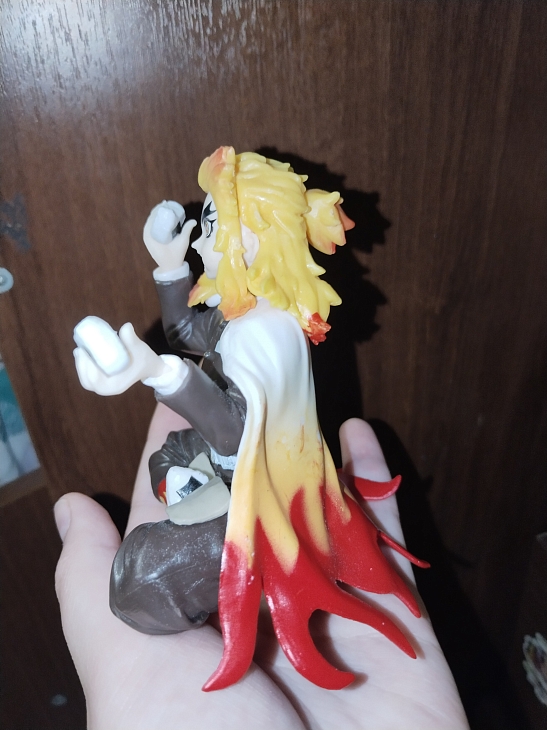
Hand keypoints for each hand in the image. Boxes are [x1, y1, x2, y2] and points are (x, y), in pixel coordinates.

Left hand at [54, 407, 468, 729]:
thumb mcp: (128, 676)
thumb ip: (95, 591)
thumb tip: (68, 511)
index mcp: (198, 608)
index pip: (183, 511)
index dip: (177, 451)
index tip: (178, 393)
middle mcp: (260, 598)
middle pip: (253, 498)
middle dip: (248, 436)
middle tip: (244, 372)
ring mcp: (327, 600)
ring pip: (317, 504)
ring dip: (307, 445)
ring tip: (294, 388)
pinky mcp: (389, 610)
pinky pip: (385, 534)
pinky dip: (375, 482)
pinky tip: (357, 433)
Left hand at [74, 322, 167, 395]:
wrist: (150, 366)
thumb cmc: (144, 359)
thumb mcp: (140, 349)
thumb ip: (132, 339)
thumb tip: (125, 327)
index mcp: (116, 386)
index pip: (95, 381)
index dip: (86, 368)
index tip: (84, 352)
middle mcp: (108, 388)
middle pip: (87, 382)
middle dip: (81, 366)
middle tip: (79, 350)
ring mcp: (104, 385)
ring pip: (86, 378)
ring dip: (81, 365)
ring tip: (80, 350)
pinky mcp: (102, 379)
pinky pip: (89, 375)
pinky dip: (84, 365)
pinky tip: (84, 352)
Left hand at [143, 204, 196, 272]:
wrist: (170, 268)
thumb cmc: (175, 255)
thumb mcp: (182, 242)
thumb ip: (187, 230)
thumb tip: (193, 220)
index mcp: (151, 235)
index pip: (152, 218)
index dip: (158, 209)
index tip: (165, 204)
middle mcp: (146, 236)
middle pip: (151, 219)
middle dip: (158, 211)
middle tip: (167, 206)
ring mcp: (147, 239)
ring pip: (151, 224)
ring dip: (157, 216)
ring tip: (165, 210)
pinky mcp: (150, 242)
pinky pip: (152, 229)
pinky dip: (156, 223)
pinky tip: (162, 219)